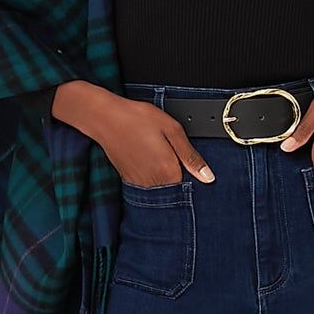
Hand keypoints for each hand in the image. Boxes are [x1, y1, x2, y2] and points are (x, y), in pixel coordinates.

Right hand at [49, 80, 214, 184]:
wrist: (105, 118)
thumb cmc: (138, 119)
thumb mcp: (172, 130)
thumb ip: (190, 156)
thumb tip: (208, 177)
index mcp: (168, 171)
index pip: (190, 190)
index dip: (195, 181)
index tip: (195, 171)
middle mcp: (153, 183)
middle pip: (175, 195)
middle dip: (181, 184)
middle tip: (177, 161)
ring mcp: (139, 184)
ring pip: (161, 193)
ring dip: (166, 182)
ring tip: (161, 158)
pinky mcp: (129, 180)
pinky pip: (147, 187)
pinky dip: (153, 180)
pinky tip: (151, 162)